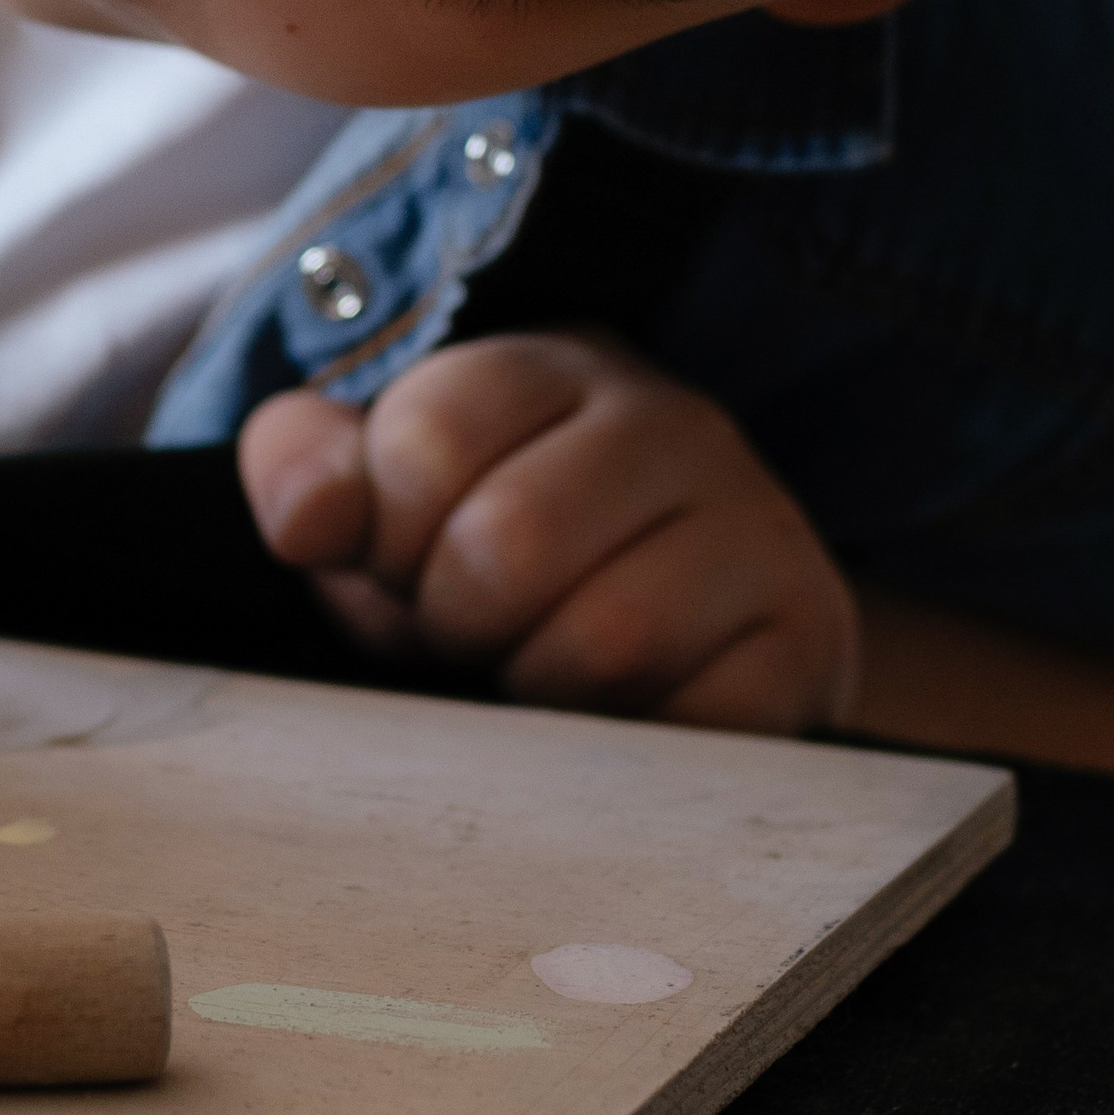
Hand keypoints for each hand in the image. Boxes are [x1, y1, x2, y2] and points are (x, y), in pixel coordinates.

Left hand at [239, 329, 860, 735]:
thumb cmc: (501, 556)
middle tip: (469, 632)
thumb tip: (304, 522)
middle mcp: (676, 426)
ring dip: (536, 687)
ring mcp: (758, 528)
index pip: (431, 433)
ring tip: (538, 669)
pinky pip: (700, 722)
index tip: (399, 559)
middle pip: (509, 542)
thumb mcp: (389, 499)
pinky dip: (633, 748)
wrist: (681, 635)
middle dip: (453, 618)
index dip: (381, 530)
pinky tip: (621, 715)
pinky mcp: (809, 639)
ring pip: (607, 640)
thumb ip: (309, 475)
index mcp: (556, 366)